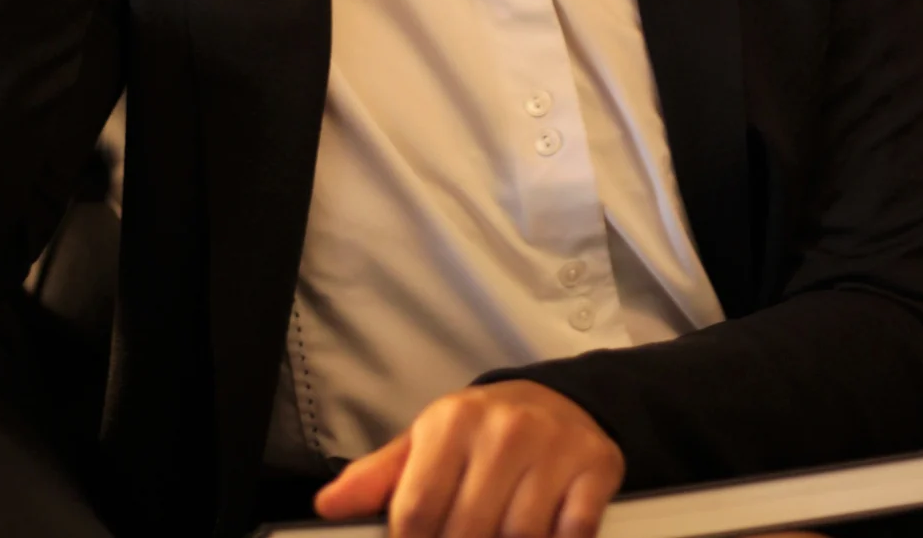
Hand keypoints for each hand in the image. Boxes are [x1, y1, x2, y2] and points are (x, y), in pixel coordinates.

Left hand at [312, 380, 624, 537]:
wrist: (557, 399)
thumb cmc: (479, 432)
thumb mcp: (425, 443)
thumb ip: (378, 479)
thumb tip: (328, 506)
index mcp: (452, 423)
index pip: (418, 513)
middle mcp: (503, 429)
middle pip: (468, 533)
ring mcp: (552, 447)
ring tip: (498, 536)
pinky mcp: (594, 465)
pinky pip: (573, 534)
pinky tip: (543, 534)